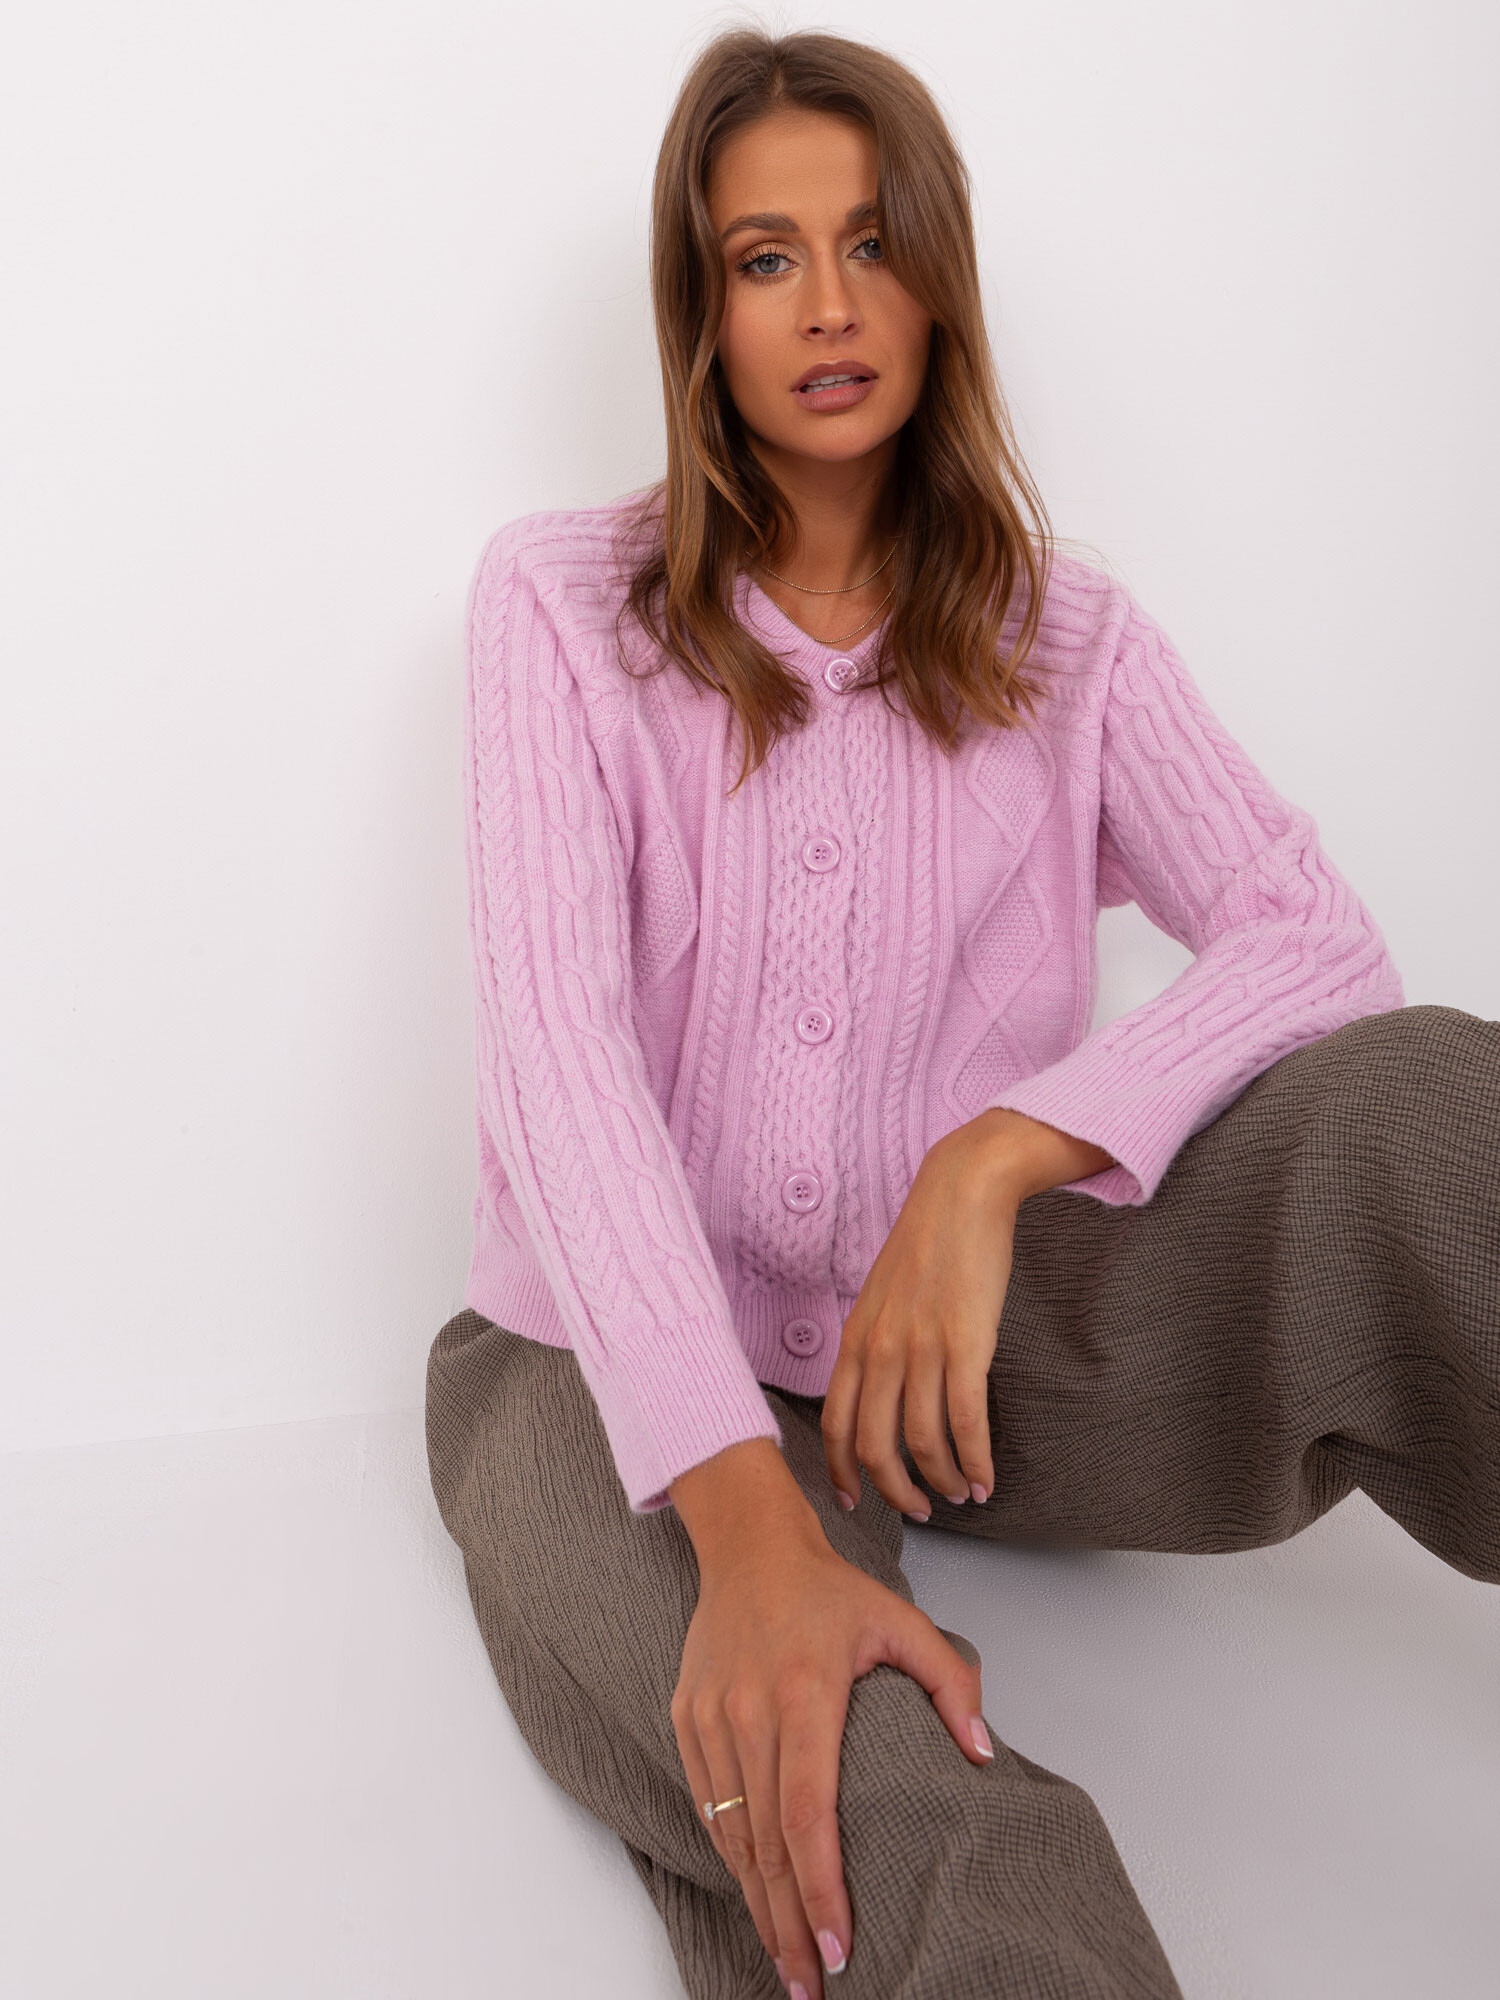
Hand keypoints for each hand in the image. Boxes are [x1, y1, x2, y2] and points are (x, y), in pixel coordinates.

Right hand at [669, 1469, 992, 1996]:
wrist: (748, 1547)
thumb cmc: (827, 1590)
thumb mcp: (901, 1620)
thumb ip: (951, 1683)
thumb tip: (982, 1755)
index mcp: (803, 1690)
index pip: (807, 1812)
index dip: (821, 1888)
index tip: (839, 1946)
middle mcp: (748, 1710)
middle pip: (765, 1843)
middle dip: (788, 1923)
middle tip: (812, 1988)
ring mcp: (710, 1717)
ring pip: (732, 1833)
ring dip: (758, 1903)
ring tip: (787, 1961)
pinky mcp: (687, 1719)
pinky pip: (710, 1805)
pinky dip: (733, 1857)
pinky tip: (758, 1895)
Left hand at [821, 1108, 1113, 1517]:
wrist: (961, 1192)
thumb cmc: (927, 1243)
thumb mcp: (881, 1295)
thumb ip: (875, 1342)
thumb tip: (880, 1390)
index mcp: (855, 1339)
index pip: (834, 1424)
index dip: (843, 1472)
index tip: (854, 1501)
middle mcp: (881, 1350)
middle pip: (875, 1446)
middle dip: (895, 1491)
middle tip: (917, 1510)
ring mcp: (922, 1348)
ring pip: (923, 1443)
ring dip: (943, 1482)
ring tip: (962, 1494)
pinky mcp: (966, 1343)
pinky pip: (967, 1423)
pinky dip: (976, 1461)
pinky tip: (986, 1478)